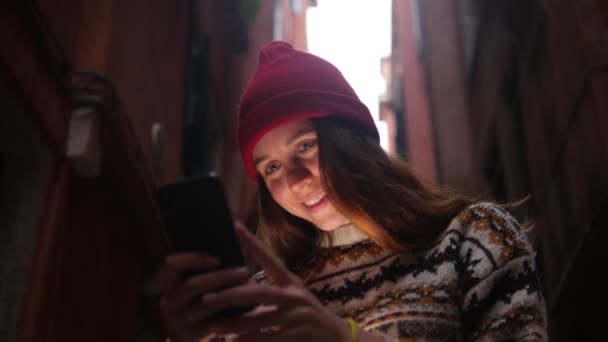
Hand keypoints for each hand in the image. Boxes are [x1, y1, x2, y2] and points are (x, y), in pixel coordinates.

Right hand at [160, 251, 251, 341]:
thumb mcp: (195, 286)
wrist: (188, 336)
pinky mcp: (190, 335)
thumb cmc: (198, 301)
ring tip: (251, 287)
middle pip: (192, 285)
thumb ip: (207, 269)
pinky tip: (248, 307)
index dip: (193, 259)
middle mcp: (169, 300)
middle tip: (245, 271)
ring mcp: (178, 320)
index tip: (218, 259)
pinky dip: (231, 315)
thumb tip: (236, 250)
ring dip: (230, 295)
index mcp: (169, 282)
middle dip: (221, 277)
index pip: (171, 264)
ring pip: (205, 306)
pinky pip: (212, 324)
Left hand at [190, 222, 351, 341]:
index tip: (235, 226)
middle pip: (257, 292)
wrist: (336, 337)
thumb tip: (238, 286)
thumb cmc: (306, 315)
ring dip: (233, 324)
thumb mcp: (292, 297)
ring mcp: (296, 316)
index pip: (269, 258)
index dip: (252, 243)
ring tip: (212, 326)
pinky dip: (249, 340)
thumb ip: (269, 291)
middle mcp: (293, 295)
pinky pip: (268, 337)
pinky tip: (234, 341)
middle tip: (206, 298)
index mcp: (290, 282)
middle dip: (229, 295)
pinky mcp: (297, 335)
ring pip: (259, 319)